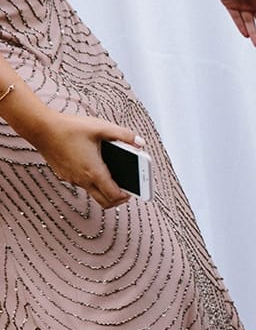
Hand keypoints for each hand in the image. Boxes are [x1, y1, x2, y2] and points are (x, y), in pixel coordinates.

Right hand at [29, 112, 143, 208]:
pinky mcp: (65, 175)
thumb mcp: (101, 127)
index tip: (135, 190)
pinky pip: (83, 184)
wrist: (40, 128)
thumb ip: (123, 135)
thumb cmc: (69, 128)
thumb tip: (140, 142)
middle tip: (128, 189)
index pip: (114, 196)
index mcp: (93, 171)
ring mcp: (72, 179)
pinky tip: (97, 167)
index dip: (127, 196)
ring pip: (93, 193)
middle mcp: (82, 180)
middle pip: (104, 202)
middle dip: (118, 199)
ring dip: (106, 190)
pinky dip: (93, 182)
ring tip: (115, 176)